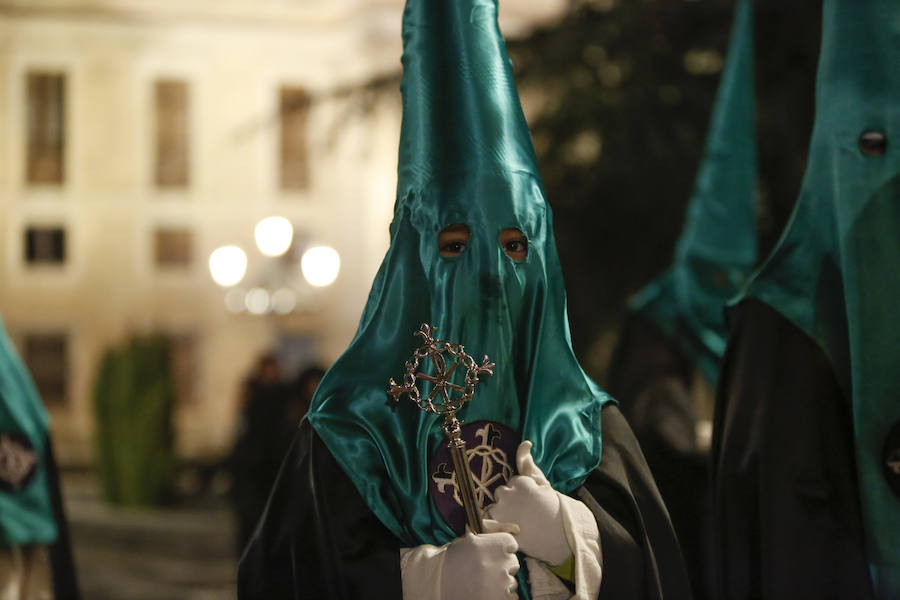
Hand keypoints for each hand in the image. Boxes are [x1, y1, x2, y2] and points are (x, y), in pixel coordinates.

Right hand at [441, 519, 519, 599]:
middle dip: (501, 565)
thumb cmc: (453, 557)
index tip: (492, 553)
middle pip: (512, 563)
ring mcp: (498, 584)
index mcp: (489, 544)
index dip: (502, 548)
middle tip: (484, 569)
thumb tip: (517, 529)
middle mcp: (495, 563)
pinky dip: (502, 595)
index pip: (511, 544)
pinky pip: (511, 596)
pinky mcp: (497, 599)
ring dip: (501, 582)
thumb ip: (495, 528)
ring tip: (482, 581)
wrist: (436, 581)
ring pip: (511, 581)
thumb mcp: (471, 536)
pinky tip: (486, 591)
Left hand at [487, 441, 570, 564]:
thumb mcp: (542, 483)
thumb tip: (524, 442)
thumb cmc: (552, 508)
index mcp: (520, 482)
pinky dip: (492, 527)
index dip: (522, 493)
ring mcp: (501, 510)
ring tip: (519, 524)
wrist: (560, 537)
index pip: (512, 483)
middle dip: (509, 502)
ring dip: (501, 515)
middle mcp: (508, 493)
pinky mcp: (496, 527)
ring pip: (493, 508)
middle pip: (500, 494)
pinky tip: (508, 530)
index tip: (532, 503)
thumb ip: (527, 464)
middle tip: (525, 514)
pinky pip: (485, 522)